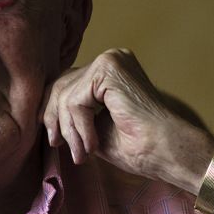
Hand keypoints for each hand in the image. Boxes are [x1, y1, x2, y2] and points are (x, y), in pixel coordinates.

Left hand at [42, 49, 213, 192]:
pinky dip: (78, 126)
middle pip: (62, 84)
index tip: (54, 139)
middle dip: (55, 119)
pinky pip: (75, 99)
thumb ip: (76, 116)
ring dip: (69, 129)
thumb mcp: (96, 128)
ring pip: (65, 94)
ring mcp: (111, 60)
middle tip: (58, 145)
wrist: (166, 151)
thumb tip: (46, 115)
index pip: (69, 83)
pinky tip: (92, 145)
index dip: (54, 111)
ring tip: (82, 153)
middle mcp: (112, 59)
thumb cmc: (140, 147)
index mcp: (112, 71)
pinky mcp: (109, 68)